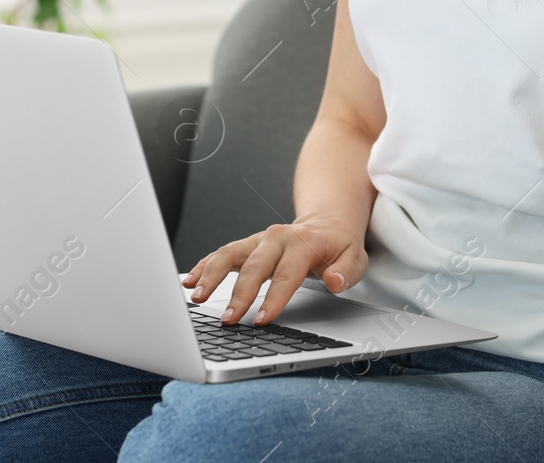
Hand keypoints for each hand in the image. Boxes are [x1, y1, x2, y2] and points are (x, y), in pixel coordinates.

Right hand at [180, 216, 367, 325]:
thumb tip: (334, 281)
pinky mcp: (246, 246)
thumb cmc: (339, 246)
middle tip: (228, 320)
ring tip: (196, 297)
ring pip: (229, 254)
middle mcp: (277, 237)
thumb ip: (347, 271)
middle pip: (254, 267)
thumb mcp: (355, 258)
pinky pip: (221, 254)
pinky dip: (203, 267)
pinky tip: (188, 282)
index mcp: (303, 242)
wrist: (326, 224)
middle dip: (238, 294)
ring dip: (211, 275)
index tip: (261, 320)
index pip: (287, 274)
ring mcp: (258, 240)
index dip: (274, 298)